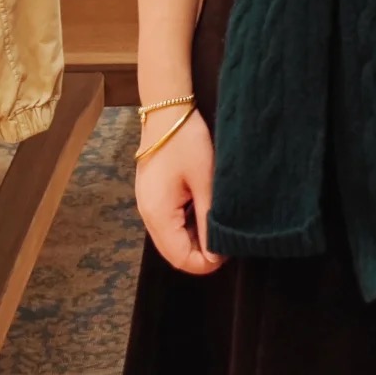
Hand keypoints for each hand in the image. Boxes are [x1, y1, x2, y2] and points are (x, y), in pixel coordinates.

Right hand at [135, 108, 226, 274]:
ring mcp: (147, 205)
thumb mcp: (205, 181)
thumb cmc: (186, 142)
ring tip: (218, 225)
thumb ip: (209, 220)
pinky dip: (187, 226)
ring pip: (171, 239)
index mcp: (158, 214)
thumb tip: (215, 254)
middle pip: (173, 252)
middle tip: (227, 238)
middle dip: (200, 254)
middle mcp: (147, 215)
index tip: (228, 250)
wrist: (167, 111)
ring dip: (194, 240)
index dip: (205, 263)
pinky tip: (204, 212)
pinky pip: (168, 223)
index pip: (180, 258)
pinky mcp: (152, 196)